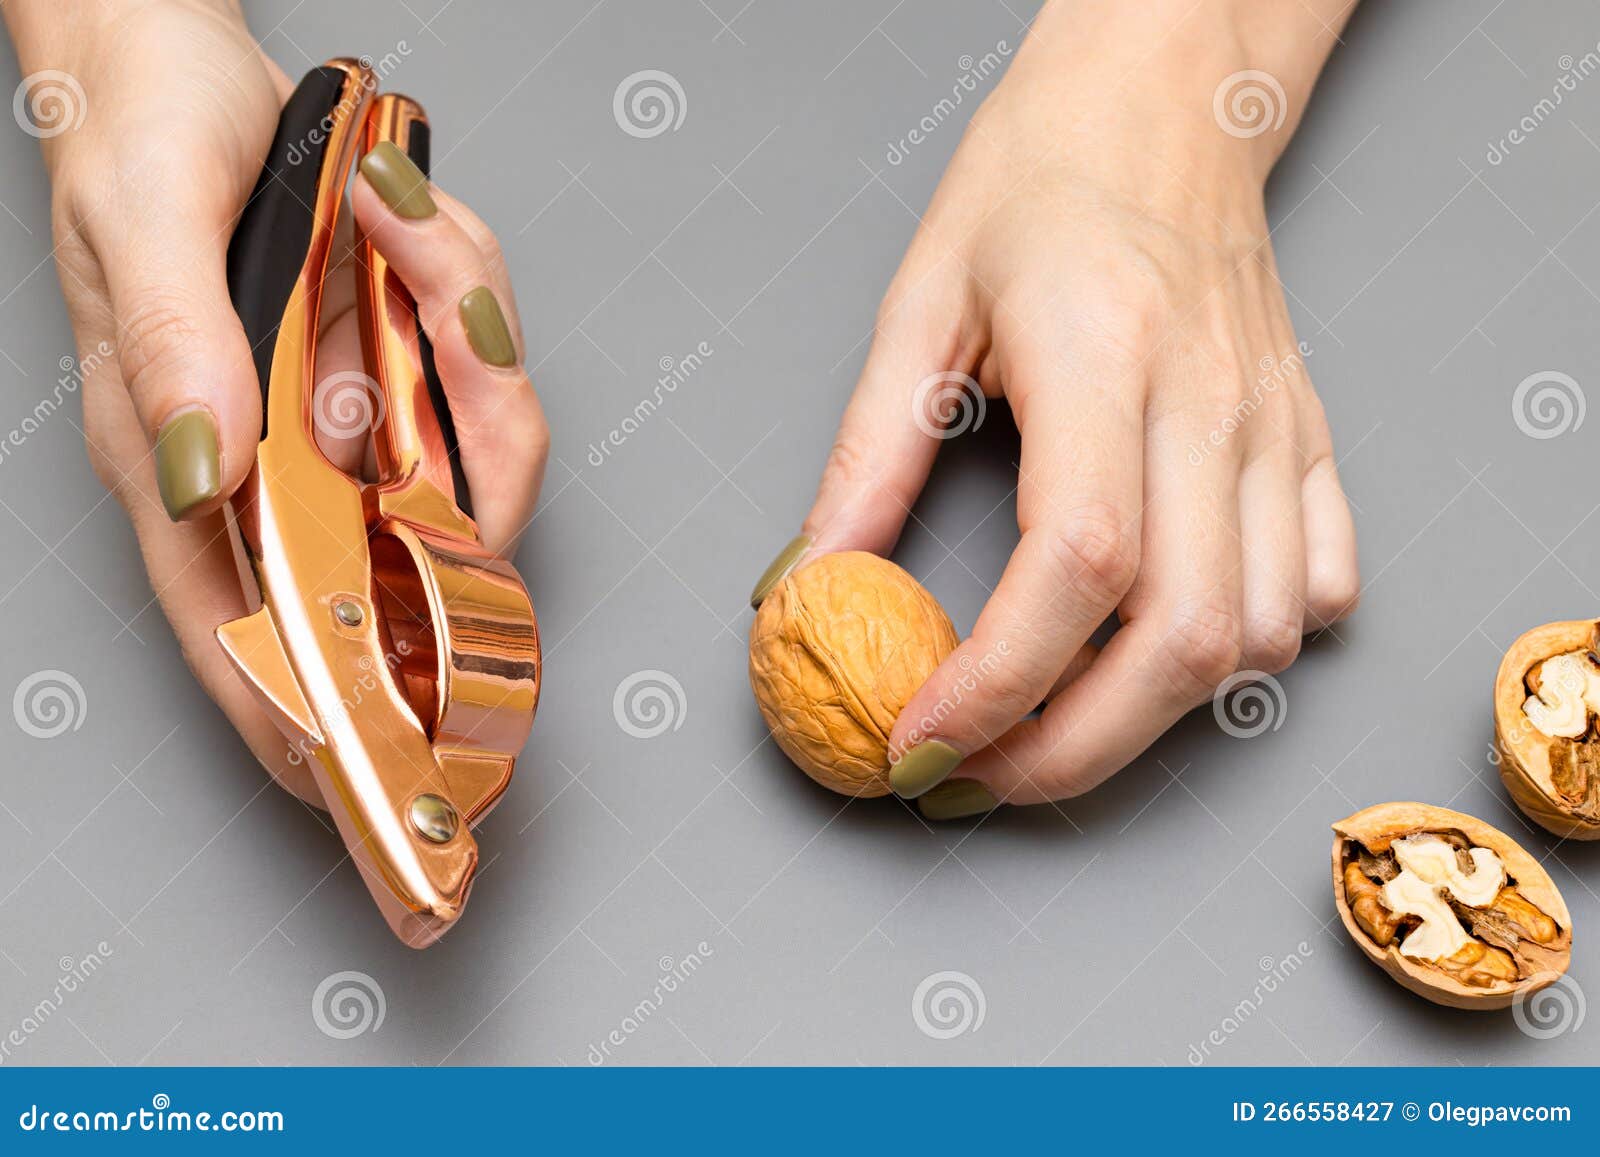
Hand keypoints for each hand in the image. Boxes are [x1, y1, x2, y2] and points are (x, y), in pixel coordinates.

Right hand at [7, 0, 546, 804]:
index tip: (381, 777)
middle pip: (397, 545)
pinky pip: (469, 372)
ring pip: (458, 451)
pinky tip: (413, 219)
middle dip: (457, 458)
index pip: (243, 627)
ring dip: (462, 339)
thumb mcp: (143, 224)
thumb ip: (172, 349)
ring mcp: (337, 415)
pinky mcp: (386, 365)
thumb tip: (207, 474)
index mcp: (183, 462)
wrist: (173, 61)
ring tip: (397, 211)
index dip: (308, 715)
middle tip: (447, 316)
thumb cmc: (139, 138)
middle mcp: (270, 459)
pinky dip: (465, 298)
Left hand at [754, 0, 1359, 817]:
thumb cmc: (1039, 184)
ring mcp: (1275, 431)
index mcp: (1104, 358)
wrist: (1162, 105)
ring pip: (1256, 638)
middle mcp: (1209, 406)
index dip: (996, 683)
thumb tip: (813, 584)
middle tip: (980, 773)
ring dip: (1152, 717)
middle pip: (1181, 640)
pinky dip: (1246, 652)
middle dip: (1073, 751)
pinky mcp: (1309, 443)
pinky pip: (1318, 589)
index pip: (1076, 566)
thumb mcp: (919, 307)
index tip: (923, 738)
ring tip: (1054, 720)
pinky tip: (1161, 640)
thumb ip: (867, 458)